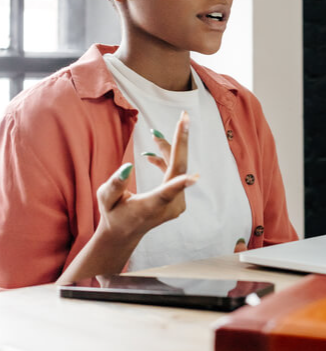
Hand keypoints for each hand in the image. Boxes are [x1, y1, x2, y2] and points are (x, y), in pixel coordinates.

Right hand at [96, 110, 197, 242]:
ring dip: (167, 149)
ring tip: (154, 134)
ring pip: (177, 168)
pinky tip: (151, 154)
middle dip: (180, 141)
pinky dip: (165, 160)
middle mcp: (169, 206)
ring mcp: (177, 203)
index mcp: (151, 207)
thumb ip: (115, 184)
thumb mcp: (105, 199)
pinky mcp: (178, 199)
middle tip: (185, 116)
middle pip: (178, 169)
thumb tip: (128, 166)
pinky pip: (175, 173)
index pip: (167, 193)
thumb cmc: (113, 214)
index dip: (180, 183)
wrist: (124, 233)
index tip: (195, 177)